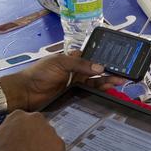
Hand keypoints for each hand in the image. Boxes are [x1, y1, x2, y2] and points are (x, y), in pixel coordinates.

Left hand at [0, 53, 117, 111]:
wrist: (26, 92)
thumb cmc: (40, 73)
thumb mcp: (60, 63)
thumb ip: (81, 64)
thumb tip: (100, 67)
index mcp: (72, 58)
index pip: (91, 55)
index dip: (103, 56)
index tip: (117, 58)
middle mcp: (75, 71)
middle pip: (96, 70)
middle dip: (109, 70)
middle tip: (123, 72)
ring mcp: (75, 84)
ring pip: (95, 82)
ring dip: (107, 81)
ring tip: (120, 81)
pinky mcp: (74, 95)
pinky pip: (89, 93)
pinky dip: (99, 92)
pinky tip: (108, 91)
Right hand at [0, 111, 64, 150]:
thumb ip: (10, 131)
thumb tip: (14, 135)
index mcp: (19, 115)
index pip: (27, 123)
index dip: (26, 135)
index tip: (25, 143)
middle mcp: (36, 118)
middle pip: (41, 129)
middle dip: (38, 141)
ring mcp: (50, 131)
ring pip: (51, 141)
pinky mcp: (60, 146)